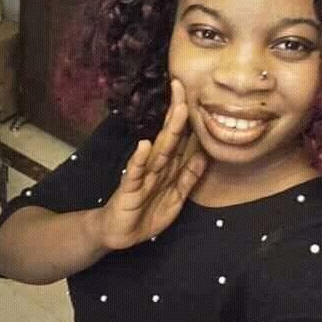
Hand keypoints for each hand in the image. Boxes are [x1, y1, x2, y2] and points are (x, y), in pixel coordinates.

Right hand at [98, 79, 207, 249]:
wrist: (117, 234)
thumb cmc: (146, 213)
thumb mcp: (174, 199)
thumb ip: (188, 178)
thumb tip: (205, 156)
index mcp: (168, 168)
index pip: (179, 139)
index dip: (187, 119)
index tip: (194, 94)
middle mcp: (156, 167)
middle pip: (170, 137)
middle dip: (178, 112)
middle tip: (182, 86)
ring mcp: (143, 176)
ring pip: (159, 151)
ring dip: (169, 131)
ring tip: (178, 110)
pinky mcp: (129, 189)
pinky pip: (136, 173)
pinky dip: (140, 159)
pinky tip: (145, 145)